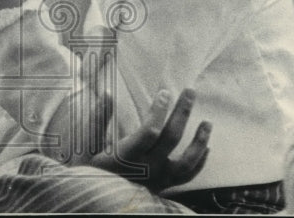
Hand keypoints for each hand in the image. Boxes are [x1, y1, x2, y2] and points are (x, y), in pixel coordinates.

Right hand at [53, 87, 210, 193]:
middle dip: (182, 112)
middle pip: (171, 138)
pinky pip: (186, 177)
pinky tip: (206, 148)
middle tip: (190, 91)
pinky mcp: (162, 186)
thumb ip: (98, 119)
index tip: (164, 92)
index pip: (150, 131)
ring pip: (186, 162)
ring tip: (208, 122)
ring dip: (199, 141)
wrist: (92, 202)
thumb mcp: (85, 145)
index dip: (159, 110)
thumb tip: (107, 93)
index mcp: (126, 156)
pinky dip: (199, 163)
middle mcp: (146, 168)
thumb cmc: (86, 170)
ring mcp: (157, 179)